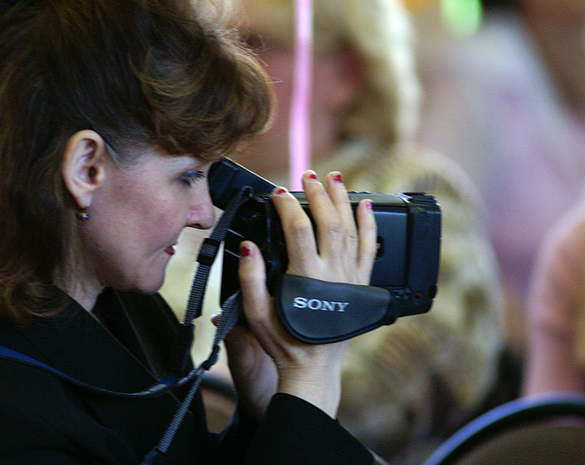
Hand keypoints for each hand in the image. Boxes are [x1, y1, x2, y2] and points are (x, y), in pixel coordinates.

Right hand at [227, 170, 376, 417]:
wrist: (313, 368)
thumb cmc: (283, 342)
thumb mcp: (255, 314)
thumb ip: (250, 279)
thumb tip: (249, 246)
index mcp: (305, 278)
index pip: (297, 229)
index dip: (287, 206)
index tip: (278, 194)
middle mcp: (332, 274)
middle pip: (328, 222)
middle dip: (318, 194)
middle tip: (308, 177)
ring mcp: (350, 278)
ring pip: (351, 230)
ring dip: (342, 201)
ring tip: (334, 179)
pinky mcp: (361, 285)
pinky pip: (369, 249)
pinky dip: (369, 225)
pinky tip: (365, 205)